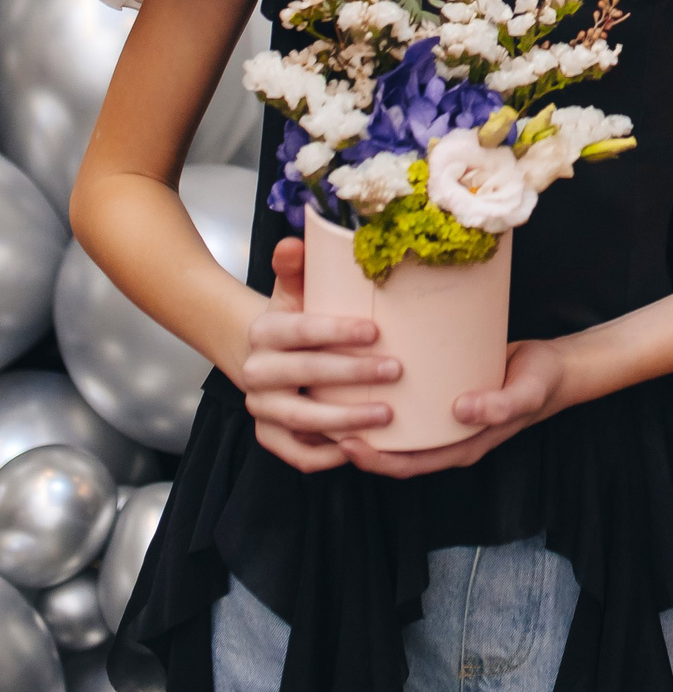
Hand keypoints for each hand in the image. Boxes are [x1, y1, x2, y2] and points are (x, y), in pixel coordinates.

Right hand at [240, 237, 397, 473]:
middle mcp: (257, 373)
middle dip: (352, 374)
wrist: (258, 352)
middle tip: (396, 370)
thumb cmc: (293, 316)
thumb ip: (296, 265)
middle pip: (305, 376)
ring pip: (303, 420)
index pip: (300, 331)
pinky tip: (362, 445)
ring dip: (346, 420)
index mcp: (264, 332)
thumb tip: (295, 238)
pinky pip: (297, 453)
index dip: (337, 332)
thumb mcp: (293, 288)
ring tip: (388, 414)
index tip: (376, 331)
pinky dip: (327, 454)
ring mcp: (261, 409)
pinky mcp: (268, 436)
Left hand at [341, 340, 571, 479]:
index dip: (375, 460)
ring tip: (331, 398)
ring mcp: (444, 419)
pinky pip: (409, 404)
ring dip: (366, 420)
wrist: (557, 368)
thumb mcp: (526, 393)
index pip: (407, 465)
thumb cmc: (541, 382)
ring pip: (397, 428)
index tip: (346, 443)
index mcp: (461, 447)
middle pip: (392, 450)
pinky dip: (385, 396)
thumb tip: (461, 411)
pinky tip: (365, 373)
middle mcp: (446, 438)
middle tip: (322, 421)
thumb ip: (499, 406)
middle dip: (357, 443)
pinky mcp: (444, 394)